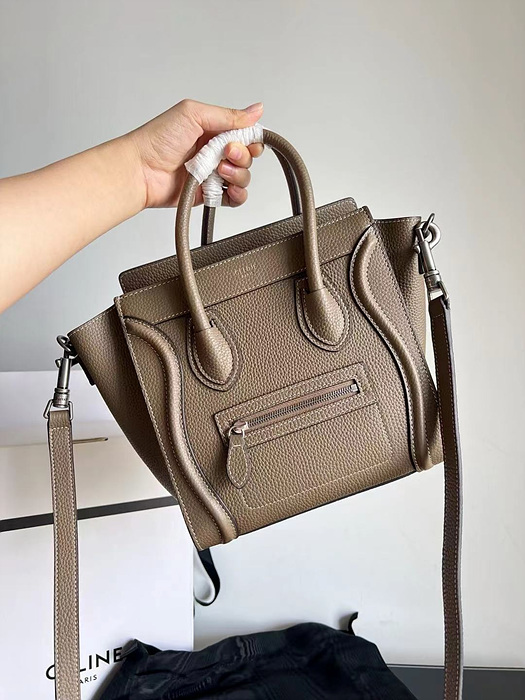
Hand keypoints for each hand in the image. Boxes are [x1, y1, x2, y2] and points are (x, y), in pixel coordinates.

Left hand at [129, 99, 263, 208]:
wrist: (140, 170)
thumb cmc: (157, 140)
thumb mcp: (194, 114)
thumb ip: (228, 116)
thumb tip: (256, 110)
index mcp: (213, 129)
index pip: (245, 134)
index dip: (250, 138)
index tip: (243, 139)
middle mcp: (214, 151)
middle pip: (248, 156)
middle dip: (242, 155)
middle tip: (225, 153)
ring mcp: (212, 173)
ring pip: (243, 176)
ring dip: (238, 174)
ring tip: (219, 172)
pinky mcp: (209, 194)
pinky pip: (234, 198)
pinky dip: (237, 194)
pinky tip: (228, 188)